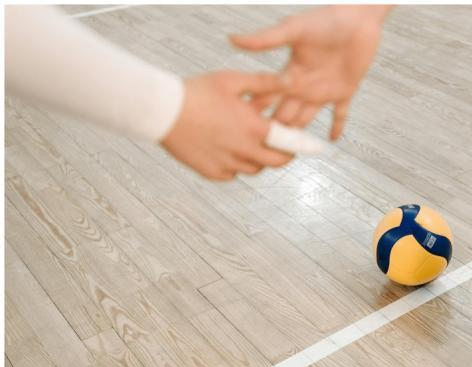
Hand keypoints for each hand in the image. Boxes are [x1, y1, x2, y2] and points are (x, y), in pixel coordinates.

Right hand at [161, 71, 292, 179]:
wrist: (160, 110)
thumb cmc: (196, 91)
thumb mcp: (232, 80)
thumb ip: (265, 82)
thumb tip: (292, 81)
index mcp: (253, 129)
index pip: (288, 144)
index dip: (298, 145)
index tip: (302, 143)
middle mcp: (243, 151)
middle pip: (275, 162)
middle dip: (283, 155)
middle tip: (282, 147)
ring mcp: (227, 164)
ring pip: (254, 169)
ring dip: (258, 159)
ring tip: (253, 144)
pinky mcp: (212, 172)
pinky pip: (232, 174)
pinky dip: (236, 165)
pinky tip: (230, 150)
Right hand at [230, 5, 391, 139]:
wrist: (357, 16)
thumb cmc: (325, 18)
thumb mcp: (293, 30)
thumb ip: (265, 40)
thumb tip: (232, 40)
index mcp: (290, 72)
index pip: (269, 96)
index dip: (257, 111)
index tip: (242, 128)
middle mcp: (304, 84)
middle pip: (286, 113)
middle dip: (275, 130)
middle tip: (263, 149)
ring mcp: (324, 89)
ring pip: (308, 118)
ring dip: (300, 134)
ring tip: (289, 152)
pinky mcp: (345, 90)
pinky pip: (340, 113)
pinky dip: (337, 126)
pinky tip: (332, 141)